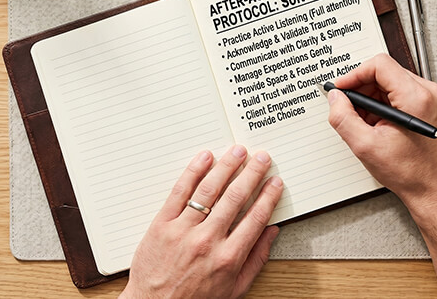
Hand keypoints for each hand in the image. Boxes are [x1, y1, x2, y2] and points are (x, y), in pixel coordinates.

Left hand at [121, 146, 282, 298]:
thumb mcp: (235, 288)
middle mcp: (207, 241)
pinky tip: (204, 159)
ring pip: (209, 190)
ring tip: (238, 152)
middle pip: (235, 198)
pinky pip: (180, 192)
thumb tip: (271, 232)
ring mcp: (183, 231)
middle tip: (262, 157)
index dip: (268, 196)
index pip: (255, 217)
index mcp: (228, 257)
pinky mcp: (162, 224)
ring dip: (226, 167)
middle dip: (252, 173)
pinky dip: (193, 172)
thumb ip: (256, 259)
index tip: (275, 182)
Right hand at [326, 53, 436, 211]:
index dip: (354, 75)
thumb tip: (335, 99)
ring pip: (390, 82)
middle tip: (348, 107)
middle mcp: (427, 93)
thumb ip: (343, 118)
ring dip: (371, 98)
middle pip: (384, 72)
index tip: (341, 88)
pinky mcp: (428, 105)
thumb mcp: (366, 146)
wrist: (432, 188)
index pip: (379, 65)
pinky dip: (382, 105)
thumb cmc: (410, 172)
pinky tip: (376, 124)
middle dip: (361, 88)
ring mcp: (430, 98)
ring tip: (364, 121)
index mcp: (416, 98)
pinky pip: (398, 93)